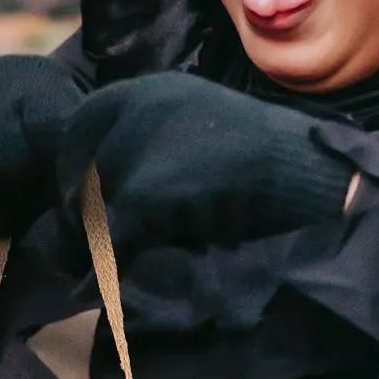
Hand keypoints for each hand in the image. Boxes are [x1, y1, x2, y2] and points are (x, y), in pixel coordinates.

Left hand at [55, 72, 358, 254]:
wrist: (306, 171)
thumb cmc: (265, 161)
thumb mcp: (202, 135)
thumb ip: (158, 144)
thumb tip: (107, 188)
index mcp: (153, 88)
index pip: (84, 122)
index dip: (71, 164)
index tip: (72, 198)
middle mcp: (139, 109)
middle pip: (83, 168)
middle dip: (81, 208)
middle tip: (86, 240)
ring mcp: (140, 152)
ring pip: (92, 206)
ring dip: (95, 238)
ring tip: (102, 263)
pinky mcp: (145, 196)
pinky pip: (109, 241)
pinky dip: (99, 270)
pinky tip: (84, 289)